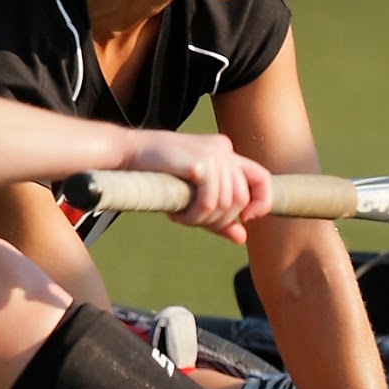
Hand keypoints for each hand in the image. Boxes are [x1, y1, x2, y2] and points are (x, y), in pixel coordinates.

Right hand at [120, 130, 272, 243]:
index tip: (246, 220)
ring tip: (182, 218)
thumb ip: (218, 214)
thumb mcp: (193, 195)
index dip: (262, 202)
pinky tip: (178, 216)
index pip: (263, 179)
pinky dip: (195, 216)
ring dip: (203, 220)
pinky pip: (209, 203)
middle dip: (221, 219)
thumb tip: (242, 238)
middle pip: (241, 198)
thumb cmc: (156, 174)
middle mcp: (225, 150)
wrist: (126, 154)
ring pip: (225, 203)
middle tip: (195, 222)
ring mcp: (214, 154)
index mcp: (227, 153)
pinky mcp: (201, 163)